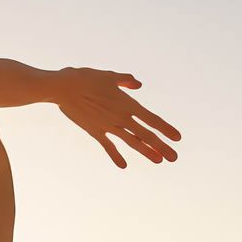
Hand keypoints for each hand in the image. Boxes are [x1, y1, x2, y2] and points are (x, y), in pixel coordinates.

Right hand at [52, 68, 181, 168]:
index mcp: (127, 103)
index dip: (166, 129)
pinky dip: (115, 155)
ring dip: (146, 152)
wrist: (63, 88)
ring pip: (131, 142)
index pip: (151, 119)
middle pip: (146, 134)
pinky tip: (123, 165)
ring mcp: (108, 126)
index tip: (178, 138)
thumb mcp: (109, 76)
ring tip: (159, 161)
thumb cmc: (85, 78)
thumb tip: (138, 84)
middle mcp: (120, 117)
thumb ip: (125, 81)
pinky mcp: (94, 131)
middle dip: (161, 146)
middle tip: (174, 157)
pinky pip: (108, 146)